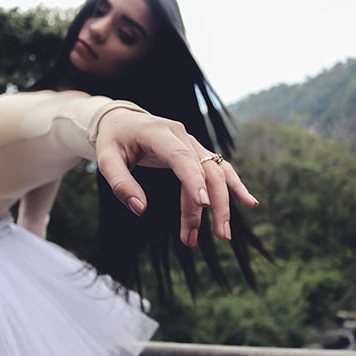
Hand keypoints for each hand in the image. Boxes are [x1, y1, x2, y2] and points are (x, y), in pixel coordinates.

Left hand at [95, 108, 258, 246]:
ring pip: (215, 173)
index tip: (203, 204)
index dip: (193, 179)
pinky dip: (234, 185)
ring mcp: (192, 142)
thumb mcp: (106, 160)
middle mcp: (181, 135)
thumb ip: (121, 184)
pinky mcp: (196, 152)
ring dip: (222, 203)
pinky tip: (248, 202)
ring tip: (223, 234)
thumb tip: (140, 209)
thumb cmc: (113, 140)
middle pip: (206, 169)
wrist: (122, 120)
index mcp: (158, 133)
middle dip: (215, 203)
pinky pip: (218, 168)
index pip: (180, 156)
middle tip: (220, 235)